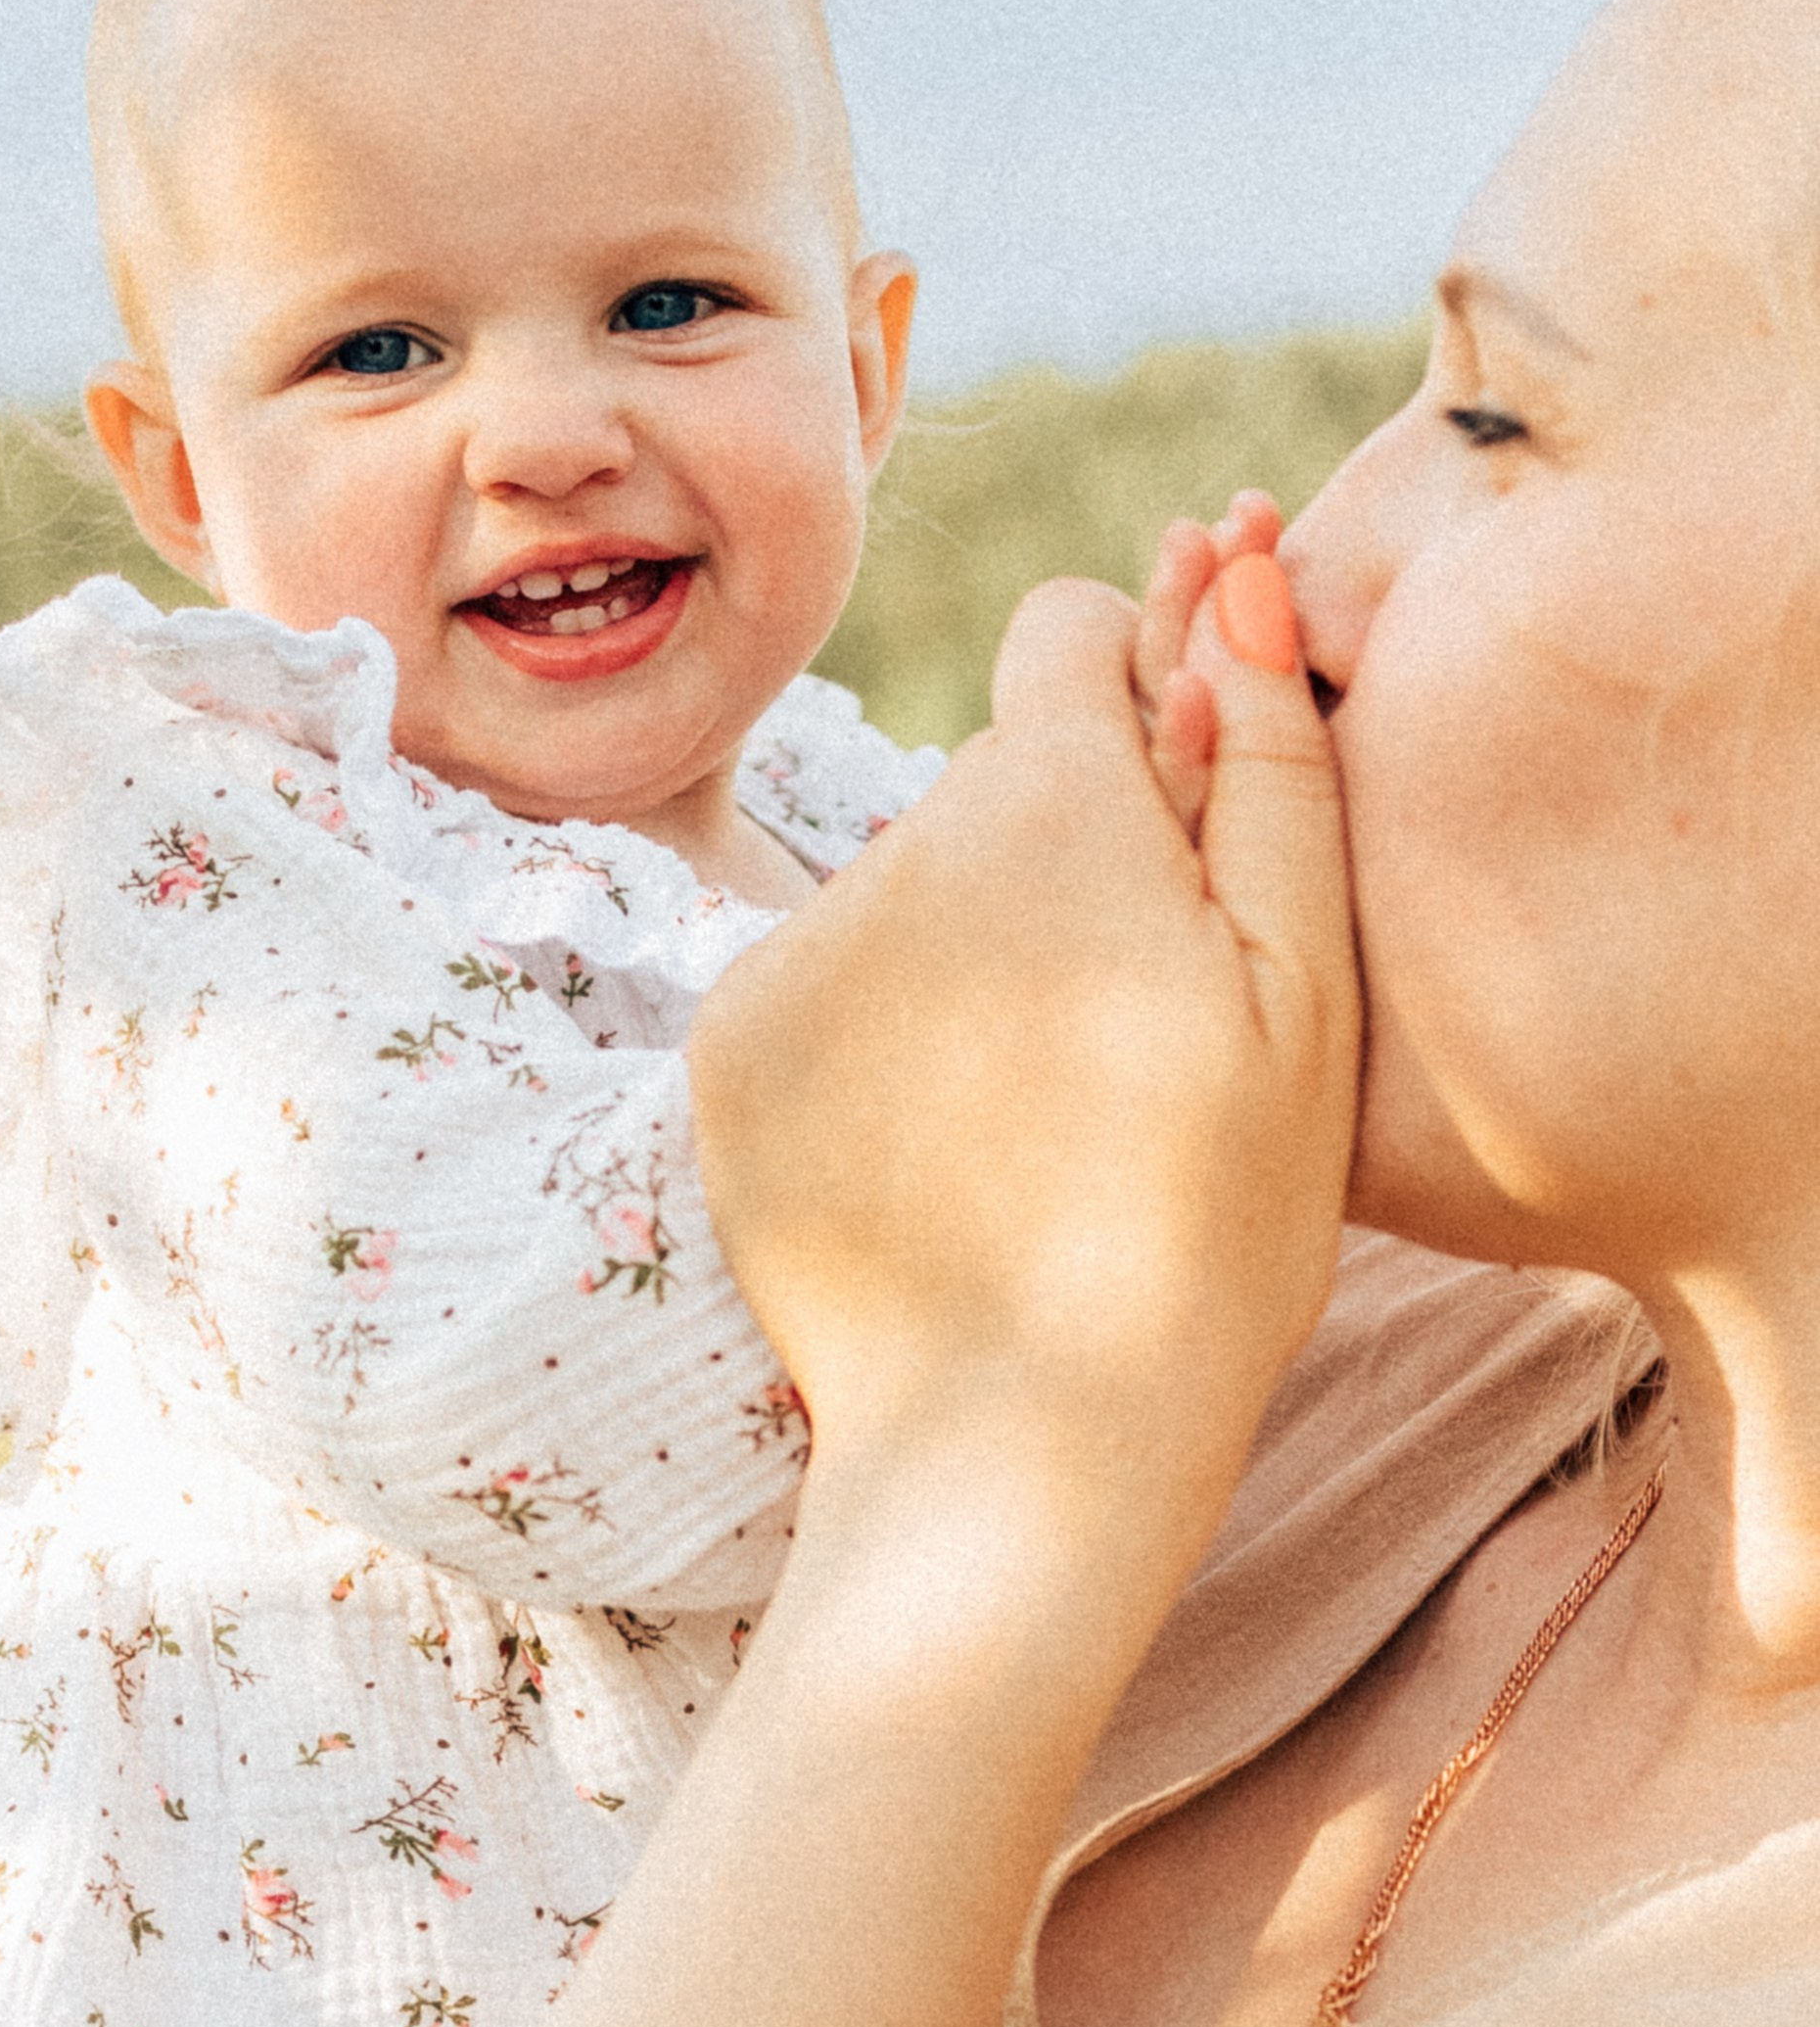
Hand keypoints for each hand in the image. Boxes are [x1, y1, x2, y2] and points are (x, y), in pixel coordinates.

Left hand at [689, 552, 1356, 1536]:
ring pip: (915, 881)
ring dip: (983, 947)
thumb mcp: (1301, 992)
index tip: (1185, 805)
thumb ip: (1268, 764)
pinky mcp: (725, 1043)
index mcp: (1049, 804)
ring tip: (1047, 1113)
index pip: (1067, 627)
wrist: (1020, 1450)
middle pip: (997, 774)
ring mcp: (792, 948)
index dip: (1144, 693)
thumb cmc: (1210, 1224)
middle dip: (1074, 846)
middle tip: (1140, 1021)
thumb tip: (1227, 575)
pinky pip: (828, 976)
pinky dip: (887, 1031)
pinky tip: (949, 1150)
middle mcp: (893, 843)